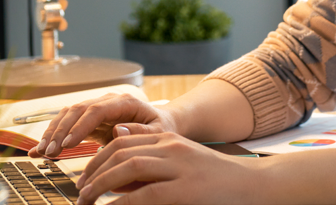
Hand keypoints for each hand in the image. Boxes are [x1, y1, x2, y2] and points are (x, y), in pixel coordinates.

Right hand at [27, 92, 179, 157]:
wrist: (161, 124)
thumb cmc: (162, 128)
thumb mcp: (160, 131)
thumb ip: (142, 132)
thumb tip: (119, 130)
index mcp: (124, 102)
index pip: (96, 110)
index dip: (80, 126)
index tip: (68, 143)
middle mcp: (107, 101)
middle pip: (77, 111)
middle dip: (61, 131)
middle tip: (50, 152)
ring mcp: (96, 109)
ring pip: (68, 115)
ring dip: (53, 133)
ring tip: (42, 153)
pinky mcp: (89, 121)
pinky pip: (67, 125)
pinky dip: (53, 136)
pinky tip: (40, 150)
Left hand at [73, 128, 267, 204]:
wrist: (255, 186)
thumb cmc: (216, 179)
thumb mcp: (181, 161)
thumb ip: (151, 159)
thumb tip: (116, 156)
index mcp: (169, 138)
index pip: (122, 140)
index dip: (96, 158)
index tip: (84, 177)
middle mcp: (172, 147)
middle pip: (119, 151)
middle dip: (93, 172)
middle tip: (81, 193)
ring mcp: (180, 167)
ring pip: (127, 168)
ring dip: (101, 185)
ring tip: (88, 201)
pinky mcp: (186, 190)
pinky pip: (144, 196)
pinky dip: (122, 204)